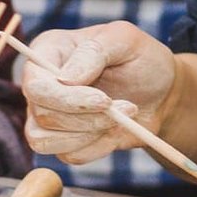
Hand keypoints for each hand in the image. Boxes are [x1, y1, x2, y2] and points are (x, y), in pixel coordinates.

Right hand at [20, 22, 177, 164]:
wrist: (160, 92)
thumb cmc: (141, 59)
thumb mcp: (124, 40)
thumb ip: (93, 52)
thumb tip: (65, 79)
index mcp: (48, 51)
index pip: (36, 84)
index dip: (65, 99)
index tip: (104, 101)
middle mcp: (42, 84)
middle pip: (42, 115)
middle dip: (86, 119)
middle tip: (127, 108)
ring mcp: (48, 113)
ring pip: (46, 141)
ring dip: (90, 135)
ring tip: (122, 119)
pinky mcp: (63, 139)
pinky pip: (68, 155)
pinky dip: (97, 147)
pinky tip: (116, 130)